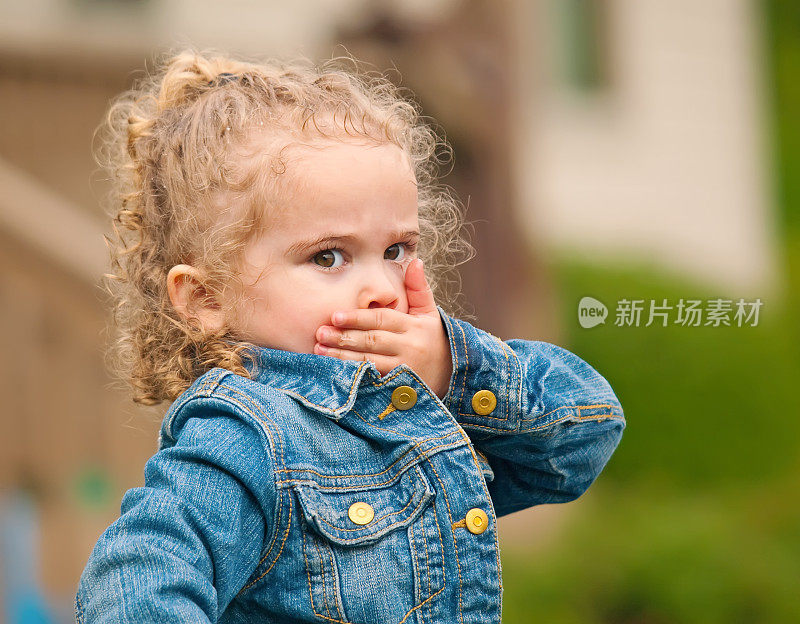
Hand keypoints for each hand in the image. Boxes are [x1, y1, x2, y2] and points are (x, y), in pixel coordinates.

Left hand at [314, 259, 452, 398]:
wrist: (452, 375)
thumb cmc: (433, 339)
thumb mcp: (429, 313)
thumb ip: (418, 288)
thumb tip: (415, 261)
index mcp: (414, 327)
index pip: (382, 320)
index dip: (358, 318)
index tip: (335, 316)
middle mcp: (410, 348)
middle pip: (373, 341)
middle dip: (344, 337)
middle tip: (320, 333)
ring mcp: (404, 370)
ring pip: (370, 362)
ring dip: (343, 357)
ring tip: (320, 351)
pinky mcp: (399, 388)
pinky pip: (373, 381)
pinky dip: (354, 377)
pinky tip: (336, 372)